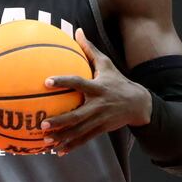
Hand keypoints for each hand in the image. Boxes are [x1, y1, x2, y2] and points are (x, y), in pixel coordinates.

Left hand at [41, 29, 151, 155]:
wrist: (139, 104)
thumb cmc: (117, 81)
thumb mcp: (106, 64)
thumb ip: (89, 49)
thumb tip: (77, 30)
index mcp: (97, 87)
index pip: (78, 83)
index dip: (63, 81)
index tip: (47, 81)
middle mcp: (98, 105)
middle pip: (77, 115)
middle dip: (60, 120)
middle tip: (42, 122)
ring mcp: (99, 119)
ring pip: (79, 131)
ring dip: (62, 137)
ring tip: (45, 141)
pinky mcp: (101, 130)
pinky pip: (84, 139)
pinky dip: (71, 146)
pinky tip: (57, 151)